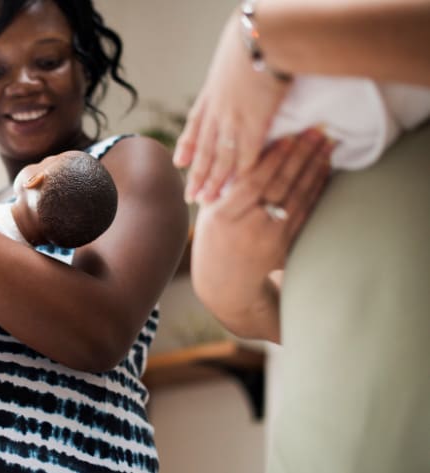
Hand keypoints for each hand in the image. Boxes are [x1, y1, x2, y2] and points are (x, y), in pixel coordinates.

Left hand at [174, 10, 291, 203]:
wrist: (262, 38)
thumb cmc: (252, 42)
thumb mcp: (230, 61)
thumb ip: (229, 78)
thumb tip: (235, 79)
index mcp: (210, 97)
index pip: (194, 127)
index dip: (187, 147)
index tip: (178, 163)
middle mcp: (216, 113)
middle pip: (203, 151)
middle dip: (196, 175)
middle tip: (190, 197)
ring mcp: (233, 121)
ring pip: (220, 158)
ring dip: (214, 181)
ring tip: (207, 200)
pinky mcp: (254, 124)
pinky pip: (245, 155)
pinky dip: (241, 172)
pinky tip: (238, 186)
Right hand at [191, 128, 331, 331]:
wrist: (224, 282)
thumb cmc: (213, 237)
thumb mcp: (208, 211)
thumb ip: (225, 185)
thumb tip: (245, 148)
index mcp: (223, 215)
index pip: (251, 182)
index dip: (271, 159)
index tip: (287, 135)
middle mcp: (247, 227)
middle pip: (279, 186)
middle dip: (299, 156)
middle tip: (316, 131)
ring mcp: (269, 238)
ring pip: (296, 197)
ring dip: (313, 168)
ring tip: (325, 144)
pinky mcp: (286, 245)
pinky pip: (305, 212)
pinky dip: (316, 189)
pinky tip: (324, 170)